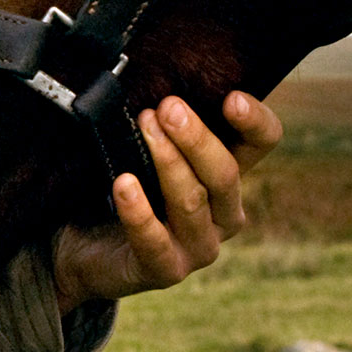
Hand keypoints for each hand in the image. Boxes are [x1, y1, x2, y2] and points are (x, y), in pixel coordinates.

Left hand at [52, 91, 281, 313]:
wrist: (88, 247)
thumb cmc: (126, 186)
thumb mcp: (149, 149)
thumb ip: (165, 122)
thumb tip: (160, 81)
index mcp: (228, 175)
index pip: (263, 143)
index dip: (255, 122)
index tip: (231, 98)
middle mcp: (224, 213)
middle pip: (226, 173)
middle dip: (197, 138)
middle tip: (167, 108)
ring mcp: (199, 246)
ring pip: (193, 201)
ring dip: (168, 163)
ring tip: (143, 130)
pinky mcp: (166, 271)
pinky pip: (154, 241)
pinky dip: (138, 211)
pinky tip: (123, 184)